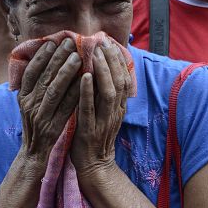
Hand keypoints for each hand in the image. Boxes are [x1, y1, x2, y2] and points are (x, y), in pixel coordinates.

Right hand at [17, 39, 81, 168]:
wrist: (34, 151)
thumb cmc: (36, 121)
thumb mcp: (29, 102)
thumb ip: (35, 84)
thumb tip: (46, 58)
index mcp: (22, 96)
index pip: (30, 72)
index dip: (40, 56)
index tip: (52, 42)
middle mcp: (29, 104)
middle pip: (44, 77)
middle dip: (57, 58)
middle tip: (70, 43)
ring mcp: (40, 116)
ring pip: (54, 90)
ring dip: (66, 72)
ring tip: (78, 57)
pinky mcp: (53, 126)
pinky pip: (66, 106)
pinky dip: (75, 93)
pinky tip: (85, 81)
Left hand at [70, 42, 130, 179]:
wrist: (94, 166)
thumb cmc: (96, 136)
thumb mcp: (106, 113)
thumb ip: (106, 94)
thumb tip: (103, 70)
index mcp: (119, 107)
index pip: (124, 79)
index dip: (118, 60)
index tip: (109, 43)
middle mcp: (115, 112)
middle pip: (120, 81)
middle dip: (112, 60)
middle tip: (102, 42)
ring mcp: (103, 121)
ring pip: (108, 92)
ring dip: (102, 71)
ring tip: (95, 54)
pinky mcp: (89, 130)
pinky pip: (89, 108)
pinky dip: (87, 91)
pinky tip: (83, 76)